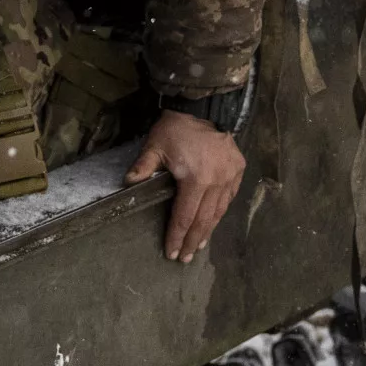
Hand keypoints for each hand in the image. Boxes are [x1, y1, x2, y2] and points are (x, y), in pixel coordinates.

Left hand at [125, 110, 245, 262]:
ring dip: (207, 231)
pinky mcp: (238, 170)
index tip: (171, 252)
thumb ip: (143, 167)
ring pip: (218, 212)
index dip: (176, 236)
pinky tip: (213, 222)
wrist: (205, 107)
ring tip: (198, 246)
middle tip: (184, 258)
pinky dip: (220, 213)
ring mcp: (229, 177)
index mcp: (195, 179)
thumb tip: (128, 183)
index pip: (184, 216)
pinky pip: (229, 198)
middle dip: (192, 241)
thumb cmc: (177, 128)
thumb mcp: (155, 145)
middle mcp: (216, 182)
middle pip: (203, 220)